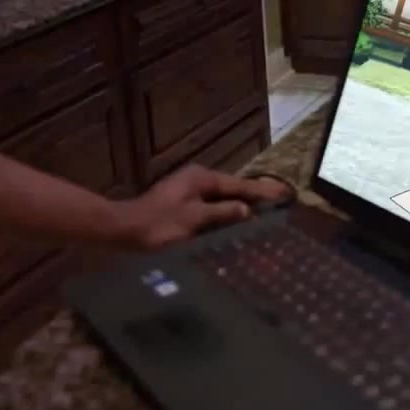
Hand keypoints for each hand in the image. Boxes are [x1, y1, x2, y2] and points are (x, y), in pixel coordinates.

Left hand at [119, 165, 292, 249]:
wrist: (125, 230)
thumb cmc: (159, 225)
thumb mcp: (194, 219)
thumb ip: (222, 213)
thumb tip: (247, 210)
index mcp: (201, 179)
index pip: (239, 185)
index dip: (262, 192)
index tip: (284, 194)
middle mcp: (197, 181)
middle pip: (233, 190)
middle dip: (255, 199)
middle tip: (281, 205)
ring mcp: (189, 193)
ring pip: (223, 200)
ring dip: (241, 208)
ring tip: (265, 216)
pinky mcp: (183, 206)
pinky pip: (212, 209)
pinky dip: (226, 216)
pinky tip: (236, 225)